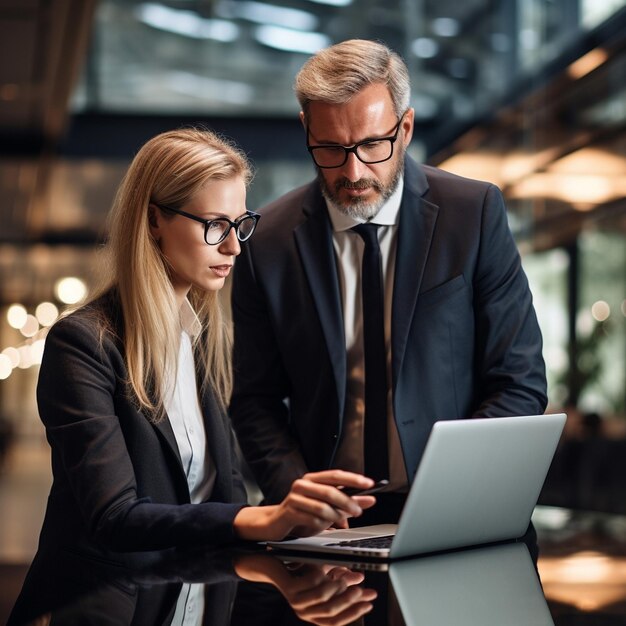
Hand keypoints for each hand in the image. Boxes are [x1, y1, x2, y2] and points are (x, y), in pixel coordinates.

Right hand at [233, 470, 375, 540]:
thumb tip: (370, 499)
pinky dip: (321, 526)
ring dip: (335, 517)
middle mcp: (303, 484)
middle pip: (330, 491)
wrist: (275, 524)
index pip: (336, 475)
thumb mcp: (328, 507)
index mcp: (313, 479)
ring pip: (323, 507)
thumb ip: (348, 501)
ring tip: (341, 522)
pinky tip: (322, 527)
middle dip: (347, 502)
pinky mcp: (289, 512)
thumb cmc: (303, 514)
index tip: (369, 483)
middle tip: (358, 511)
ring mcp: (295, 498)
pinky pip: (312, 519)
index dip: (353, 479)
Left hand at [234, 553, 375, 625]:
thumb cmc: (298, 568)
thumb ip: (340, 579)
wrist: (269, 562)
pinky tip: (325, 565)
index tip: (370, 601)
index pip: (337, 621)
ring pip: (324, 599)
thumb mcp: (323, 574)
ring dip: (339, 587)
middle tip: (363, 588)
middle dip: (351, 600)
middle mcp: (305, 612)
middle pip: (332, 613)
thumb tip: (360, 579)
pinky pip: (314, 583)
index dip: (355, 612)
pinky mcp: (291, 590)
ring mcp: (297, 602)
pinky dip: (324, 574)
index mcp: (313, 613)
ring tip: (346, 575)